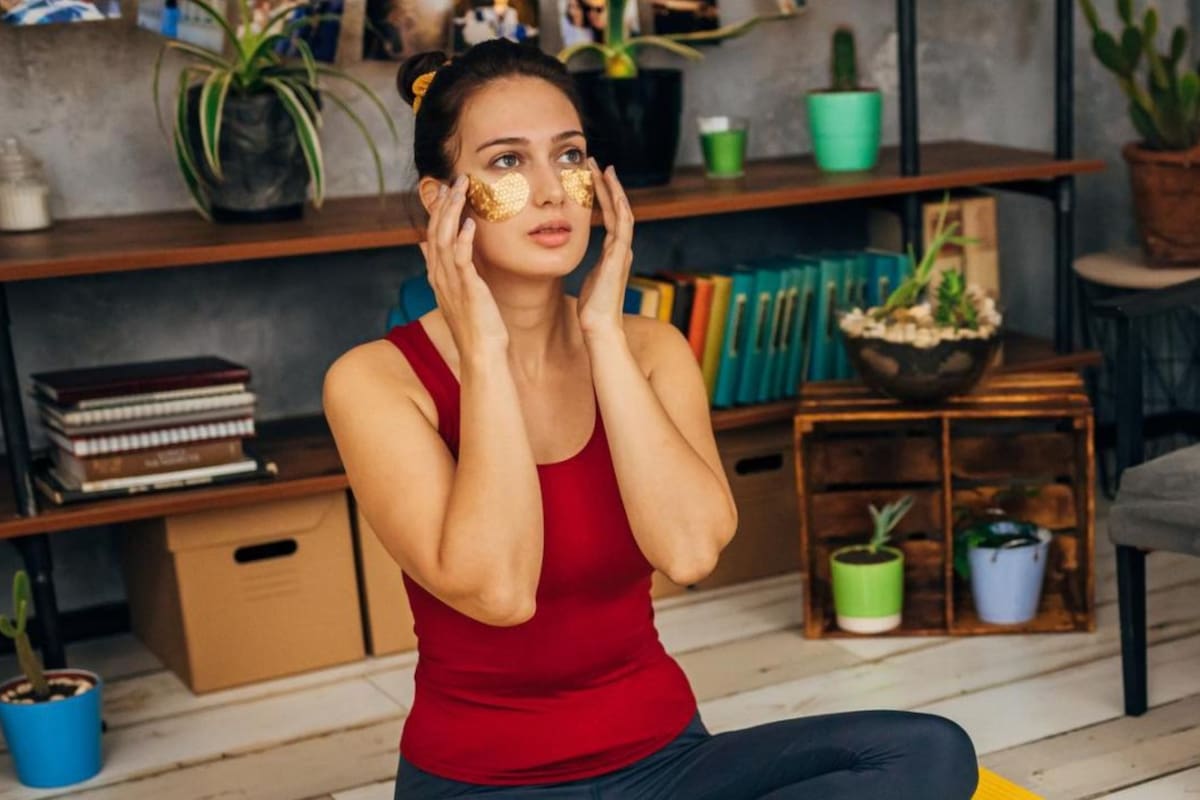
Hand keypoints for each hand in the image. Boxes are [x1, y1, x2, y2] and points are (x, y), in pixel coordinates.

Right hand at [420, 175, 509, 357]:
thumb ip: (451, 272)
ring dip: (452, 212)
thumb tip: (436, 253)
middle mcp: (440, 276)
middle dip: (444, 204)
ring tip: (461, 190)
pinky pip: (461, 260)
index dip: (437, 212)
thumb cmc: (476, 327)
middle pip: (436, 231)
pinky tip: (469, 223)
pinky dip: (463, 239)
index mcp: (438, 276)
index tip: (445, 190)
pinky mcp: (467, 289)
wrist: (481, 354)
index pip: (433, 236)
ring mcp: (451, 283)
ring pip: (445, 239)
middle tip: (454, 181)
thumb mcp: (460, 295)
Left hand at [576, 159, 633, 336]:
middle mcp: (621, 249)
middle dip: (608, 186)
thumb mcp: (588, 280)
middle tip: (598, 163)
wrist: (600, 326)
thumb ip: (588, 266)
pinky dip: (619, 207)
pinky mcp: (621, 256)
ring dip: (613, 189)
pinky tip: (613, 192)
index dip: (602, 196)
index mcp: (613, 253)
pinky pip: (622, 225)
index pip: (609, 217)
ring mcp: (623, 251)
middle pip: (618, 209)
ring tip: (603, 168)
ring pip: (622, 211)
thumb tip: (575, 259)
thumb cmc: (592, 309)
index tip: (593, 178)